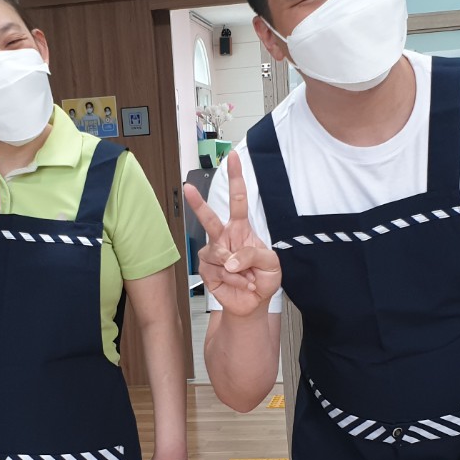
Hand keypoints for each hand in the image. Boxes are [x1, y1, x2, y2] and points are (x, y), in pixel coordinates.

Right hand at [182, 156, 281, 317]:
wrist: (253, 303)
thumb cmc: (262, 279)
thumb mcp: (271, 264)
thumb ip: (254, 254)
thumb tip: (230, 259)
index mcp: (242, 229)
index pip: (238, 199)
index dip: (236, 177)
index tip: (233, 157)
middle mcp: (225, 238)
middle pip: (210, 217)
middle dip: (198, 203)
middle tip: (188, 188)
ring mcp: (215, 253)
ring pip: (217, 252)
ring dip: (235, 267)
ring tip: (245, 276)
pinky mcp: (207, 270)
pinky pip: (217, 270)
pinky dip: (232, 279)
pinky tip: (238, 282)